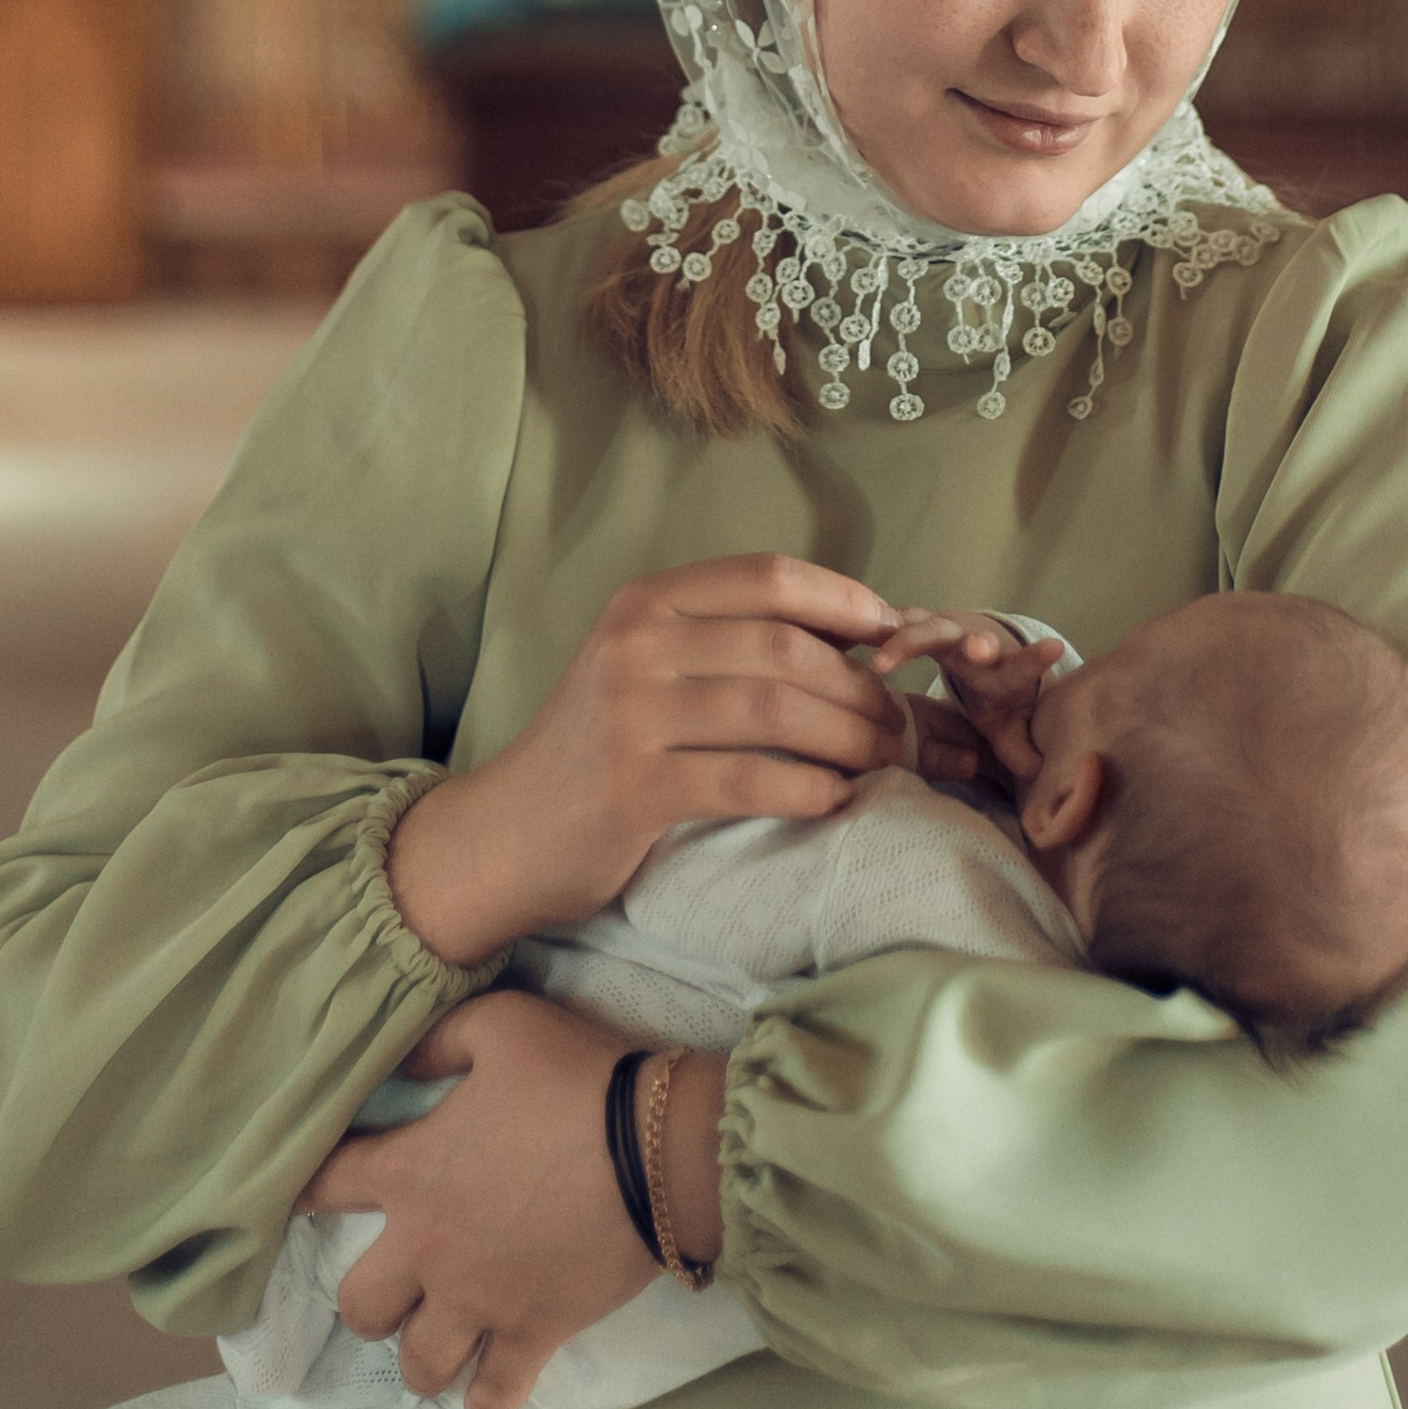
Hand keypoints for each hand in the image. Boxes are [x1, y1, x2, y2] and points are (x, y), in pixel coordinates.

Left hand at [301, 989, 715, 1408]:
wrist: (656, 1147)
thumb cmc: (576, 1080)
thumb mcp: (502, 1026)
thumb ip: (439, 1040)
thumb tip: (402, 1062)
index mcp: (412, 1172)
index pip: (327, 1185)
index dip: (305, 1189)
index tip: (302, 1197)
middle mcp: (430, 1249)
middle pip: (361, 1306)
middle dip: (370, 1301)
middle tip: (398, 1284)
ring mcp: (480, 1301)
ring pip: (420, 1362)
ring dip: (422, 1354)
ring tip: (440, 1341)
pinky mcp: (534, 1334)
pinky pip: (496, 1393)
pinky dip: (487, 1400)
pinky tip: (484, 1397)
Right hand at [389, 554, 909, 960]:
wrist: (504, 832)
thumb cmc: (601, 748)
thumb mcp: (650, 667)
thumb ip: (730, 640)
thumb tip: (858, 632)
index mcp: (647, 602)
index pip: (768, 576)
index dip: (845, 600)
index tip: (896, 633)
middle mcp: (637, 644)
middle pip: (783, 647)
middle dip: (860, 685)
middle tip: (903, 721)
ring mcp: (631, 715)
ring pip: (775, 711)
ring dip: (848, 738)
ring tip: (886, 761)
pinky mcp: (633, 788)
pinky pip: (747, 781)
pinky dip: (806, 790)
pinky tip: (836, 800)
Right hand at [867, 609, 1065, 795]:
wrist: (980, 647)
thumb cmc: (997, 691)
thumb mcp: (1009, 722)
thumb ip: (1018, 746)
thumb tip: (1035, 772)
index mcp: (1004, 668)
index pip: (1023, 664)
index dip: (1037, 659)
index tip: (1055, 648)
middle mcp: (974, 643)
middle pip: (972, 640)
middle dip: (973, 643)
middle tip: (978, 651)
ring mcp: (943, 630)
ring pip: (926, 627)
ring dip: (908, 638)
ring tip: (885, 653)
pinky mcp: (917, 624)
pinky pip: (895, 625)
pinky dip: (878, 630)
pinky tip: (853, 637)